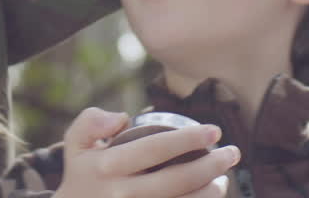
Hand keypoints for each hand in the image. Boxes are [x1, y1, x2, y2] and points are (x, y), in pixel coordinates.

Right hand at [51, 107, 239, 197]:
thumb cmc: (81, 176)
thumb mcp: (75, 145)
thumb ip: (91, 121)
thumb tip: (122, 118)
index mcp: (107, 167)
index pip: (155, 148)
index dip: (189, 138)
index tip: (214, 131)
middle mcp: (121, 194)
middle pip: (177, 180)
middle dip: (212, 165)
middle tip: (232, 152)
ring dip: (211, 193)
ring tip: (224, 179)